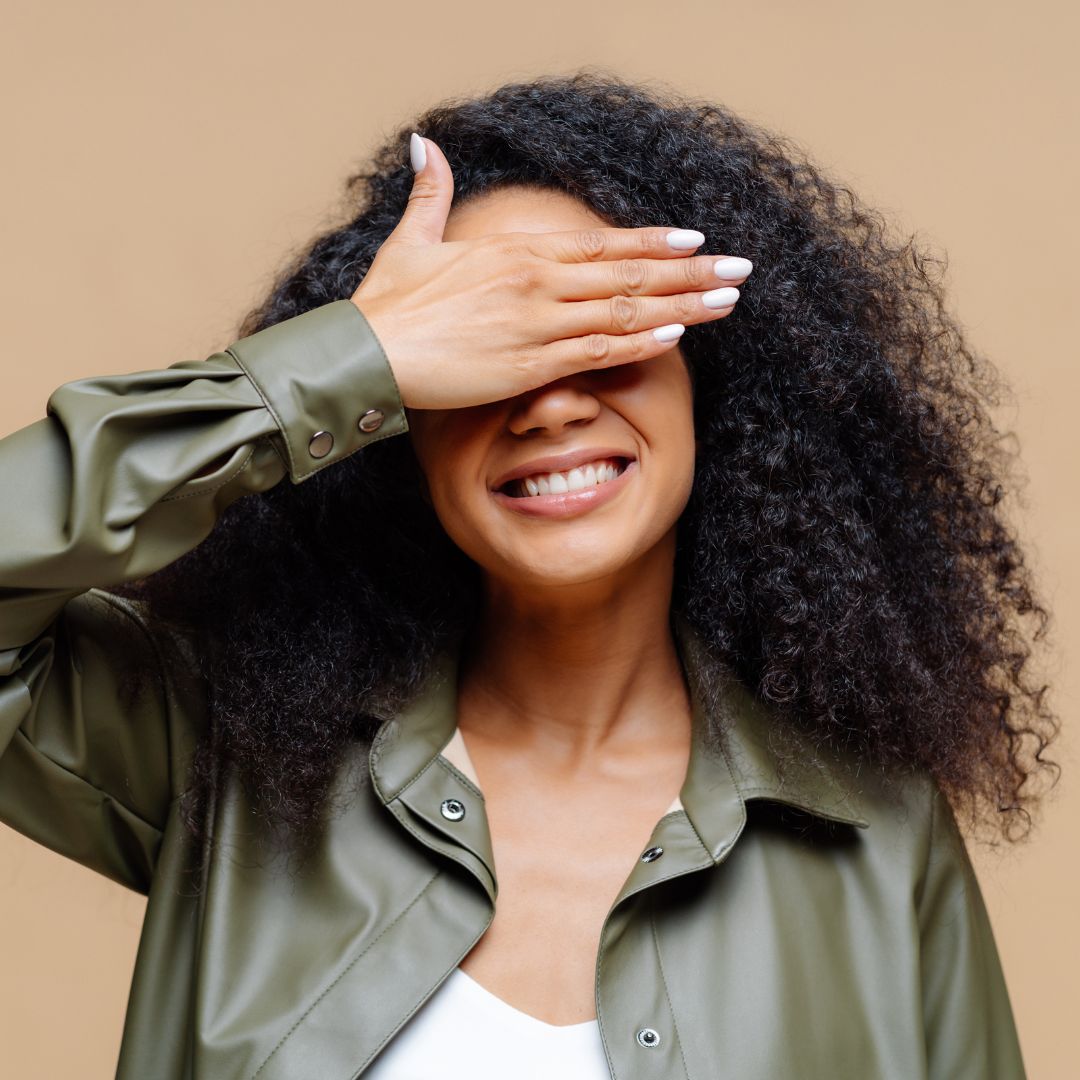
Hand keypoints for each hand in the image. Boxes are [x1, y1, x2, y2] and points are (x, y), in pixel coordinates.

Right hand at [350, 134, 750, 410]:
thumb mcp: (411, 239)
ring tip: (727, 302)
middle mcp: (538, 281)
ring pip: (625, 310)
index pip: (601, 243)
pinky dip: (640, 343)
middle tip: (739, 269)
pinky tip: (677, 336)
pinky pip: (598, 351)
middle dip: (690, 272)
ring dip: (683, 306)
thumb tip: (425, 142)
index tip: (695, 240)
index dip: (653, 243)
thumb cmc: (388, 302)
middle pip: (629, 274)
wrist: (365, 353)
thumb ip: (431, 192)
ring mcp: (538, 322)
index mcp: (517, 251)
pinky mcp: (530, 363)